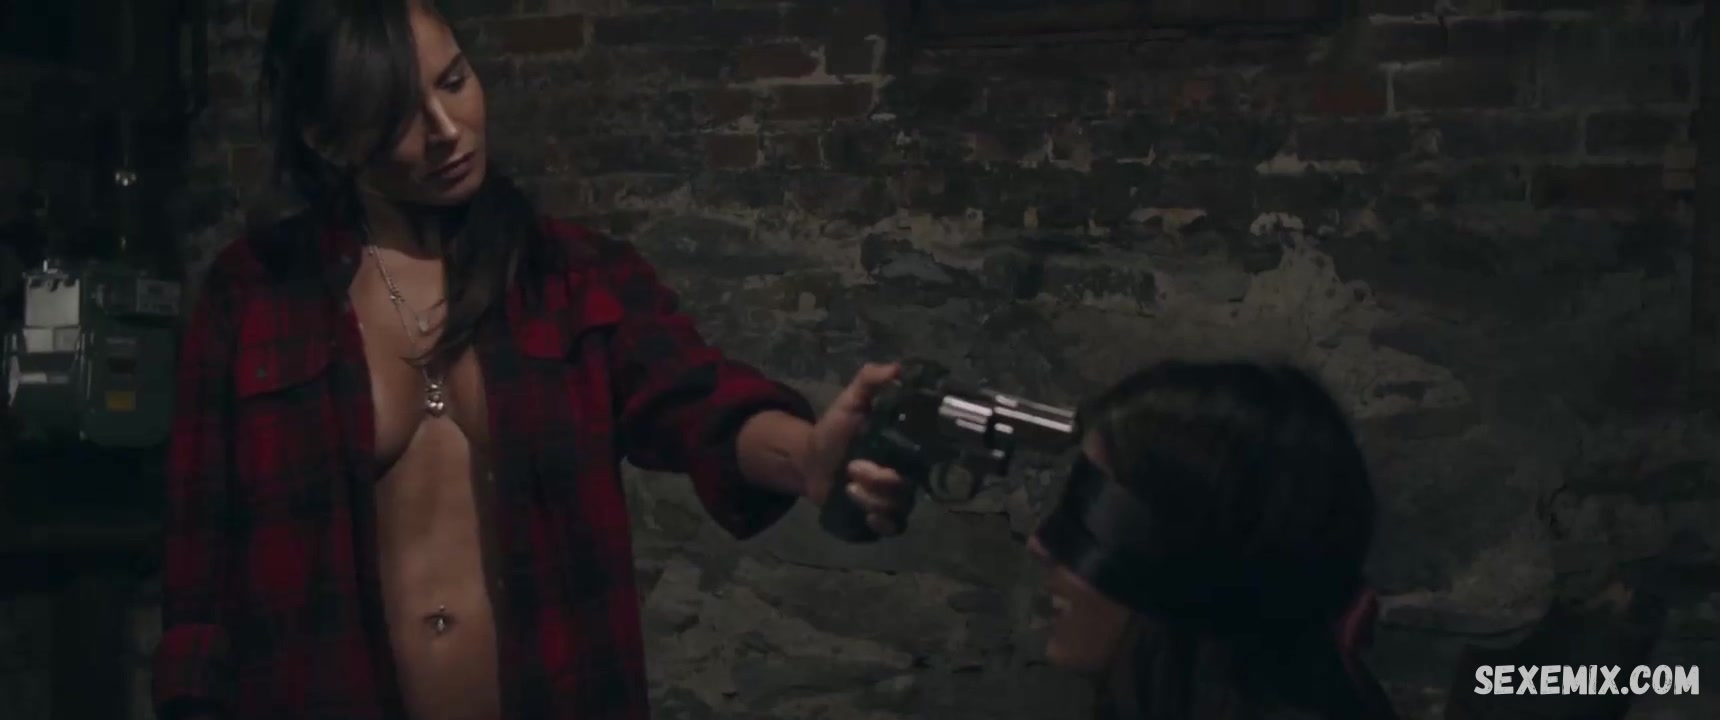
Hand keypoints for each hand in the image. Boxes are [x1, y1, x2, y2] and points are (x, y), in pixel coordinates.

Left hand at [803, 362, 914, 535]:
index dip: (914, 460)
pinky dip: (883, 524)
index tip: (892, 456)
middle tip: (853, 468)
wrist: (810, 459)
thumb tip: (898, 368)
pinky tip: (868, 516)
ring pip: (900, 508)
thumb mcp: (850, 400)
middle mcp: (905, 473)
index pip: (927, 457)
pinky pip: (894, 527)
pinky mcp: (880, 515)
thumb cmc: (835, 429)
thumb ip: (870, 381)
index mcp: (905, 447)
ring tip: (848, 487)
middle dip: (880, 480)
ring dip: (872, 499)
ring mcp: (894, 497)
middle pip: (909, 487)